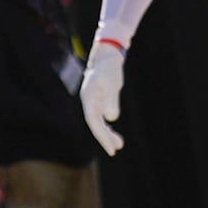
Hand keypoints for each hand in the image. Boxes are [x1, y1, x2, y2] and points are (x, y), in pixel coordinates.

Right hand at [80, 40, 128, 156]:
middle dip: (105, 138)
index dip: (101, 136)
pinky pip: (102, 118)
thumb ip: (111, 99)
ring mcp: (93, 102)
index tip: (111, 147)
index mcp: (88, 99)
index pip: (93, 122)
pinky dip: (108, 126)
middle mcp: (88, 102)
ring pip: (98, 122)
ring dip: (107, 134)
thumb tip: (111, 118)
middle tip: (115, 150)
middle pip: (95, 125)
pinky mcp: (100, 101)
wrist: (106, 57)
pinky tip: (114, 134)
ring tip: (119, 145)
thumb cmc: (108, 68)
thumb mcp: (111, 82)